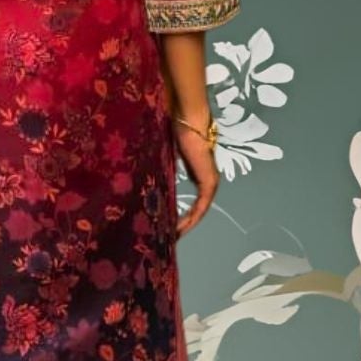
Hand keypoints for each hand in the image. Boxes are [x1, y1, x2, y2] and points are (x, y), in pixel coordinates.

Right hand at [172, 117, 218, 233]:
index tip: (166, 225)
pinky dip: (191, 218)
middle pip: (195, 209)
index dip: (179, 214)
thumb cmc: (177, 133)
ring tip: (172, 237)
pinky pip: (201, 207)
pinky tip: (180, 227)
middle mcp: (207, 181)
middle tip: (168, 237)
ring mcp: (210, 183)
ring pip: (198, 211)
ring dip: (186, 224)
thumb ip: (165, 169)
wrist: (188, 123)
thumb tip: (150, 179)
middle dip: (182, 224)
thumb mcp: (168, 157)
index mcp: (198, 174)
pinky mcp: (209, 184)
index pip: (191, 199)